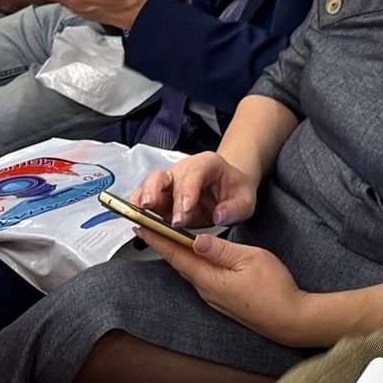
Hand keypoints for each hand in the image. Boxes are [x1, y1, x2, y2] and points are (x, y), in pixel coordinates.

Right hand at [138, 151, 259, 230]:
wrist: (227, 191)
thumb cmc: (235, 192)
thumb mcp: (245, 201)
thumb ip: (235, 208)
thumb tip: (219, 216)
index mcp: (208, 164)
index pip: (195, 173)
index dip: (187, 191)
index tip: (185, 210)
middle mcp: (185, 169)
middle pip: (168, 176)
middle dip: (165, 197)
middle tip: (168, 218)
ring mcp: (171, 181)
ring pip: (152, 183)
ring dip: (145, 197)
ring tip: (142, 211)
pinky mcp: (161, 196)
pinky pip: (145, 196)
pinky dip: (138, 205)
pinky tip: (136, 216)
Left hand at [149, 233, 311, 343]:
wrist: (288, 319)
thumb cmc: (272, 288)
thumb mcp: (250, 259)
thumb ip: (221, 250)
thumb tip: (197, 240)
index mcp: (208, 277)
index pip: (176, 254)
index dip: (157, 239)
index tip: (139, 225)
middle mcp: (205, 288)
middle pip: (179, 262)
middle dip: (163, 244)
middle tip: (148, 226)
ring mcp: (213, 296)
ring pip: (190, 270)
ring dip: (177, 253)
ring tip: (168, 237)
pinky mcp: (223, 299)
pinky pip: (201, 277)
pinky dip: (192, 262)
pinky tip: (196, 256)